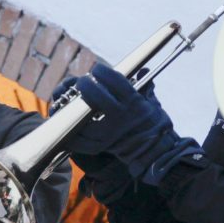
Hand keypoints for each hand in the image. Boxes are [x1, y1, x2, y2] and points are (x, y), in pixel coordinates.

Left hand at [61, 64, 197, 183]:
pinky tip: (69, 119)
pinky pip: (78, 138)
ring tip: (73, 98)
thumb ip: (145, 86)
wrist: (155, 153)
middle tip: (82, 82)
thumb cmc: (154, 125)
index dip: (102, 71)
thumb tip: (142, 70)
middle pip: (95, 96)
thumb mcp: (152, 104)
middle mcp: (120, 117)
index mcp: (134, 104)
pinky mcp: (100, 146)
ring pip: (82, 116)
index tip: (97, 69)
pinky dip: (70, 128)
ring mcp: (108, 133)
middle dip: (85, 84)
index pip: (114, 81)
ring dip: (74, 104)